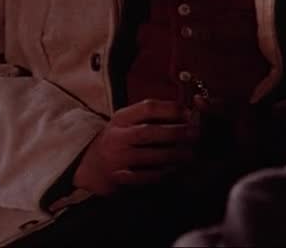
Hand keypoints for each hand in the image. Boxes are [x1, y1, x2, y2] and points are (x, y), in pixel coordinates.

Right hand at [72, 98, 205, 195]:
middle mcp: (117, 136)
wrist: (89, 164)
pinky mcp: (118, 177)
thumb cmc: (119, 139)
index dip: (171, 109)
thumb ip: (152, 116)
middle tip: (195, 134)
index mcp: (121, 118)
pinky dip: (162, 173)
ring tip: (191, 154)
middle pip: (148, 132)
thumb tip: (188, 112)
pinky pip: (144, 176)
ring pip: (148, 156)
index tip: (190, 113)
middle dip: (175, 132)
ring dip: (173, 155)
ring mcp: (116, 158)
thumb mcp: (127, 121)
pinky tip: (175, 170)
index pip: (148, 107)